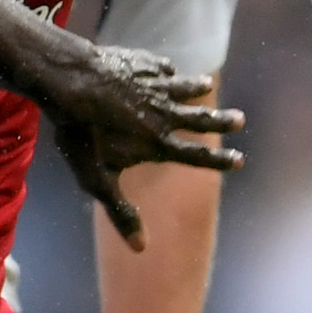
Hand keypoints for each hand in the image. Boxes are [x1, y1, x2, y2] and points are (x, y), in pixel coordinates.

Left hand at [46, 44, 245, 248]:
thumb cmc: (82, 135)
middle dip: (220, 120)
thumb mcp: (98, 181)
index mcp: (158, 143)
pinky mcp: (141, 64)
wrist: (71, 83)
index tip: (240, 161)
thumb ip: (121, 213)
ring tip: (205, 86)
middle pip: (200, 118)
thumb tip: (141, 249)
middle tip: (240, 119)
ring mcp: (155, 86)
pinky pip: (160, 67)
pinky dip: (166, 70)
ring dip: (196, 88)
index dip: (219, 161)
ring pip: (183, 87)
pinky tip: (167, 68)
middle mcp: (164, 114)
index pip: (197, 156)